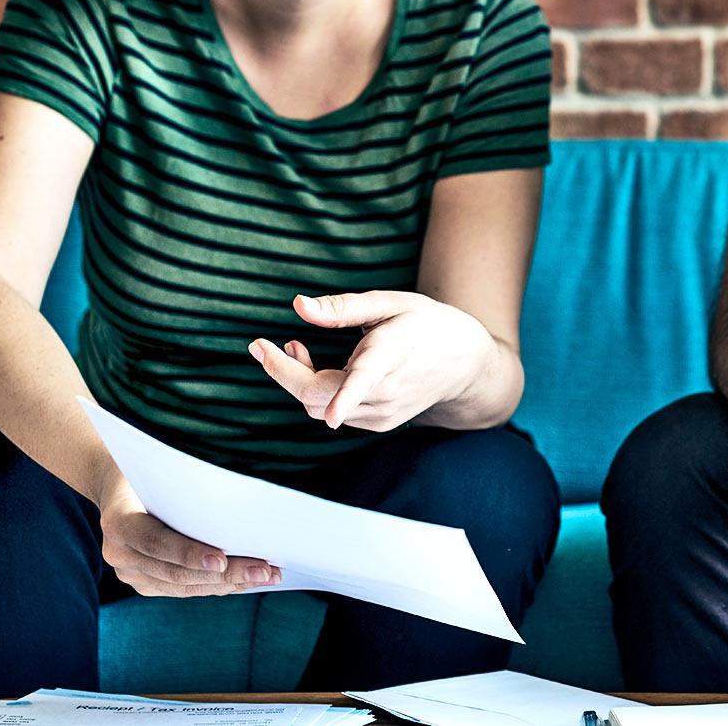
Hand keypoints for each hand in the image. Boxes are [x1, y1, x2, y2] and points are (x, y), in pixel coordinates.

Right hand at [96, 477, 280, 596]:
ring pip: (185, 586)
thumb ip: (187, 487)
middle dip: (225, 573)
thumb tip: (239, 498)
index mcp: (118, 522)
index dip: (188, 553)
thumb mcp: (163, 468)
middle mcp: (119, 553)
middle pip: (176, 571)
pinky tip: (246, 580)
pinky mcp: (145, 583)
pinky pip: (185, 589)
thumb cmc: (153, 470)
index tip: (221, 560)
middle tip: (265, 570)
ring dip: (230, 583)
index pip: (155, 542)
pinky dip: (218, 586)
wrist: (120, 486)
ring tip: (267, 576)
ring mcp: (130, 573)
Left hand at [250, 290, 497, 430]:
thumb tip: (298, 305)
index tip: (332, 414)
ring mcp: (383, 414)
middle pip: (318, 397)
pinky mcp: (379, 424)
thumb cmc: (426, 325)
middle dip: (282, 374)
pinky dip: (317, 392)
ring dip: (298, 380)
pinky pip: (332, 413)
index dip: (346, 399)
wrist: (465, 364)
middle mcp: (386, 392)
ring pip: (319, 407)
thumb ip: (343, 307)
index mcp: (390, 355)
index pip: (364, 381)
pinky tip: (322, 368)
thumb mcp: (390, 303)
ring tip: (297, 347)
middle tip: (262, 346)